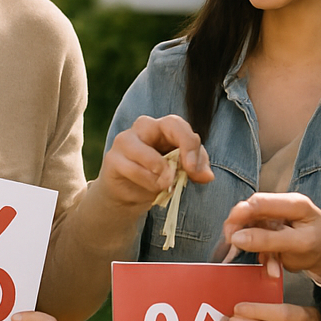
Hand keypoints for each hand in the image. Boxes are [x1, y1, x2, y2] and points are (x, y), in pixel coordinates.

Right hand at [96, 114, 213, 208]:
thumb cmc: (158, 177)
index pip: (179, 124)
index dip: (190, 144)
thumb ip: (195, 169)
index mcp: (164, 128)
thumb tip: (208, 176)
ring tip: (165, 186)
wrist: (130, 196)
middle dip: (181, 151)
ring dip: (159, 172)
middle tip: (184, 174)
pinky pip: (132, 168)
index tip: (194, 169)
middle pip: (167, 124)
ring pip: (145, 150)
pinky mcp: (113, 159)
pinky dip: (146, 181)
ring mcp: (125, 140)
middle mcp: (145, 127)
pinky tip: (151, 189)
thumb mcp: (181, 172)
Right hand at [221, 193, 320, 281]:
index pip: (259, 202)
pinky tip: (273, 267)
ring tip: (270, 266)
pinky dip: (263, 255)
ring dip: (255, 249)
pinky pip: (258, 240)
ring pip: (252, 228)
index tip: (229, 234)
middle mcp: (282, 206)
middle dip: (241, 232)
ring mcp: (277, 218)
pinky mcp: (273, 229)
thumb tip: (238, 238)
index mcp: (293, 203)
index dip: (239, 215)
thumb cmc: (320, 246)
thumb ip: (268, 240)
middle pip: (250, 212)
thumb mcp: (298, 245)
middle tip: (232, 247)